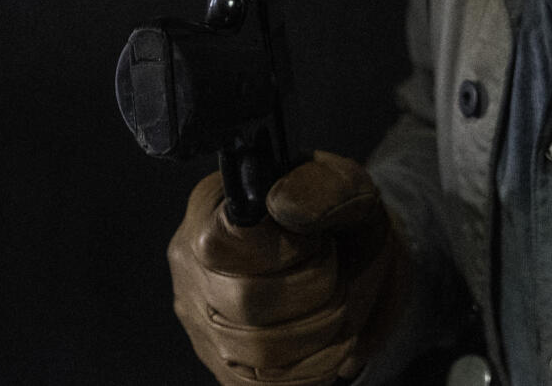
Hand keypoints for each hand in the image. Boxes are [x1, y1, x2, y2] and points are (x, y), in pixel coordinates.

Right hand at [168, 151, 405, 384]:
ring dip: (320, 328)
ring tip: (334, 300)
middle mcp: (192, 268)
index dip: (279, 249)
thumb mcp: (349, 186)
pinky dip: (315, 364)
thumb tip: (281, 203)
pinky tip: (327, 336)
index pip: (218, 243)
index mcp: (213, 209)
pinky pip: (267, 384)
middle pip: (243, 302)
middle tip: (334, 269)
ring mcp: (202, 324)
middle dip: (313, 289)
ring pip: (256, 352)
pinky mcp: (224, 369)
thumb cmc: (343, 220)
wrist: (359, 267)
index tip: (315, 240)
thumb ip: (322, 186)